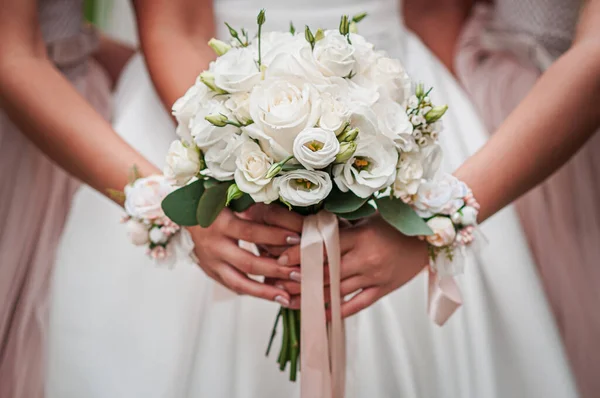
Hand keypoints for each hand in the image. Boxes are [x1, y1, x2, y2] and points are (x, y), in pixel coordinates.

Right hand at [188, 206, 302, 305]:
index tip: (297, 239)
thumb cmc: (215, 202)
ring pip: (239, 283)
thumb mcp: (231, 199)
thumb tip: (288, 216)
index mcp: (220, 223)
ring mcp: (210, 262)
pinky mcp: (210, 272)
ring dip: (265, 292)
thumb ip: (254, 208)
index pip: (251, 232)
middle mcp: (214, 245)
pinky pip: (233, 287)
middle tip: (299, 273)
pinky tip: (271, 296)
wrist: (185, 214)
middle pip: (248, 263)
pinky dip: (253, 292)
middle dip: (276, 269)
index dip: (275, 236)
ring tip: (287, 297)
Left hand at [276, 215, 428, 316]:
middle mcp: (365, 258)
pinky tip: (320, 315)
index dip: (300, 254)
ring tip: (291, 300)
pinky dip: (337, 311)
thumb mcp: (367, 219)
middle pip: (326, 271)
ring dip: (313, 296)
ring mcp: (374, 277)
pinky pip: (356, 304)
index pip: (323, 247)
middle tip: (279, 281)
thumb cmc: (396, 223)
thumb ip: (342, 226)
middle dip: (301, 277)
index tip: (280, 258)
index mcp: (360, 236)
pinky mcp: (383, 289)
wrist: (430, 238)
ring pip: (337, 290)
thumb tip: (311, 228)